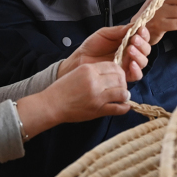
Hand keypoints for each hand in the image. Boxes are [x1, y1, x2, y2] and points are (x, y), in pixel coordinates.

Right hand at [16, 61, 130, 135]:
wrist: (52, 105)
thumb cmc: (63, 89)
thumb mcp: (78, 72)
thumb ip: (95, 71)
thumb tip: (114, 73)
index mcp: (89, 69)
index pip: (114, 66)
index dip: (119, 71)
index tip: (118, 76)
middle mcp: (95, 81)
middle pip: (120, 78)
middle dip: (123, 82)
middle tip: (121, 87)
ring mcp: (97, 97)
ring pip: (122, 92)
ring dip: (124, 94)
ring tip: (122, 96)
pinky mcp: (98, 110)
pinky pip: (119, 108)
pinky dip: (124, 107)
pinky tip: (123, 105)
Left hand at [58, 25, 150, 81]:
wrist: (80, 59)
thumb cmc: (92, 46)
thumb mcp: (105, 33)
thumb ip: (119, 30)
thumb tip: (134, 25)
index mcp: (128, 41)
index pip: (142, 38)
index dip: (144, 34)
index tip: (140, 29)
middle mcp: (131, 54)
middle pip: (146, 51)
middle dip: (142, 44)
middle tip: (134, 40)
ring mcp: (128, 65)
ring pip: (143, 62)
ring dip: (139, 55)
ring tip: (130, 49)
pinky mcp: (124, 76)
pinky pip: (136, 75)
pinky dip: (137, 70)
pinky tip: (131, 63)